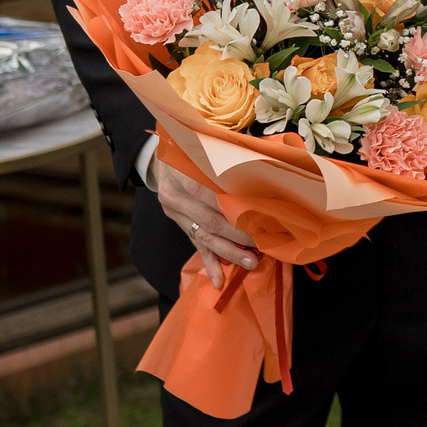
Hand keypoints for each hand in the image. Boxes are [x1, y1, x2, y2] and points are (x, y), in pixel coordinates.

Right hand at [151, 159, 257, 288]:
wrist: (159, 160)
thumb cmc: (192, 149)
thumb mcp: (203, 145)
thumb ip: (228, 154)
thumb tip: (266, 163)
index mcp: (182, 173)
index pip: (210, 193)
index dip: (233, 206)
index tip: (259, 214)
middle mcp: (175, 197)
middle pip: (209, 220)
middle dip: (237, 235)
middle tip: (262, 245)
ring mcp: (175, 213)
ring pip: (204, 237)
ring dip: (228, 253)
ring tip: (250, 262)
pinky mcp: (178, 224)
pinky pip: (195, 245)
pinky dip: (208, 264)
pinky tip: (218, 281)